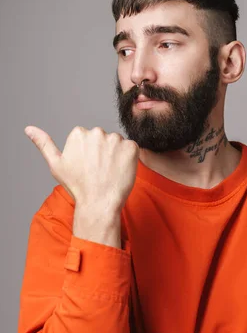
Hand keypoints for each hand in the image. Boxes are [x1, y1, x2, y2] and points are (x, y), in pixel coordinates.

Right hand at [24, 125, 138, 210]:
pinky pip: (131, 149)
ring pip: (117, 144)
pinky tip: (120, 171)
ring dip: (116, 155)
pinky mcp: (131, 147)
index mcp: (78, 133)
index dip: (89, 154)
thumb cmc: (77, 186)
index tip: (88, 167)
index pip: (89, 138)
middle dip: (103, 152)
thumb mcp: (56, 164)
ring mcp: (115, 139)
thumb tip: (28, 129)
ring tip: (109, 172)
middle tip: (99, 171)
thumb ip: (44, 143)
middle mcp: (97, 132)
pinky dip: (128, 159)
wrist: (99, 203)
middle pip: (103, 139)